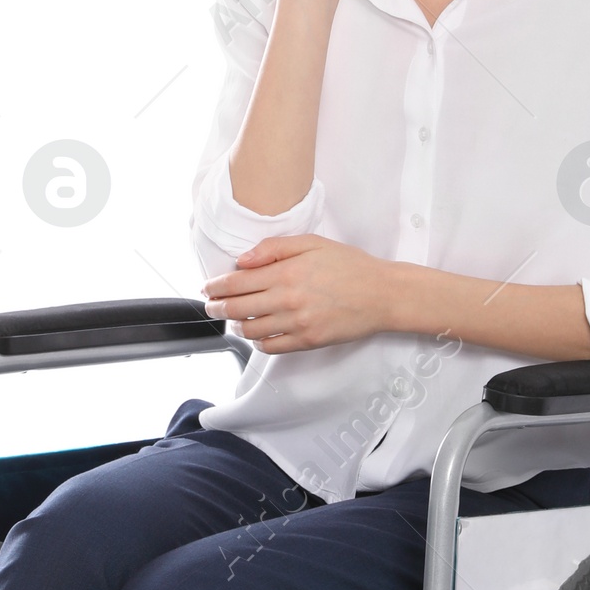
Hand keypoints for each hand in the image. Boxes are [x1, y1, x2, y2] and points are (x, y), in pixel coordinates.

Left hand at [202, 235, 396, 351]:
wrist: (382, 294)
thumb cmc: (350, 266)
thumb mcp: (312, 243)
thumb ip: (274, 248)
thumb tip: (242, 260)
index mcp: (286, 272)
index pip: (237, 283)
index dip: (215, 286)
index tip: (207, 287)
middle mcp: (287, 300)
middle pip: (237, 308)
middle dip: (217, 307)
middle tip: (212, 305)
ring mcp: (297, 324)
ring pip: (251, 330)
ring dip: (237, 325)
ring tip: (235, 318)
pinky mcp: (307, 342)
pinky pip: (271, 346)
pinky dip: (258, 342)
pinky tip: (258, 333)